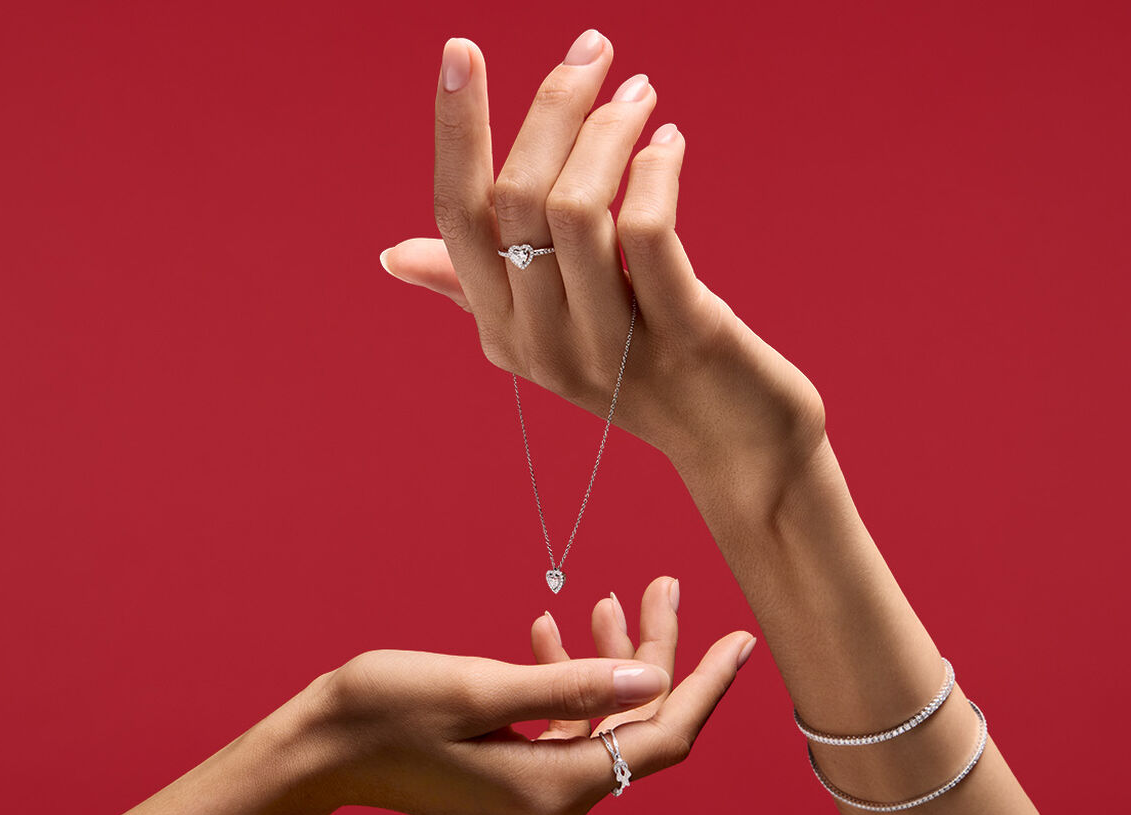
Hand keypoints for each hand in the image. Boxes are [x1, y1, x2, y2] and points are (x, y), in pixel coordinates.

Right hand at [81, 577, 753, 814]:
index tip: (741, 637)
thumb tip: (655, 677)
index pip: (661, 736)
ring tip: (607, 598)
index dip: (706, 683)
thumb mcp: (482, 686)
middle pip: (634, 727)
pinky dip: (565, 685)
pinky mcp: (511, 785)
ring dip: (607, 663)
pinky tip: (553, 633)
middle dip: (652, 655)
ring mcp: (531, 802)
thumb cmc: (384, 711)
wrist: (316, 750)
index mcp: (552, 792)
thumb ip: (575, 685)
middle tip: (660, 584)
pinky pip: (561, 732)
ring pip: (601, 724)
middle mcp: (551, 809)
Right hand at [381, 32, 825, 472]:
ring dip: (610, 131)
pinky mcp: (681, 337)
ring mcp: (608, 346)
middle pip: (517, 197)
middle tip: (594, 53)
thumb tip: (394, 256)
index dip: (454, 130)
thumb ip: (476, 289)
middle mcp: (540, 341)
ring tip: (641, 96)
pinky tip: (670, 145)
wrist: (736, 449)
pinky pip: (648, 233)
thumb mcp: (551, 332)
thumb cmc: (644, 373)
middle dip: (553, 106)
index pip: (456, 216)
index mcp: (501, 329)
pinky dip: (656, 173)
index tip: (461, 50)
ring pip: (578, 208)